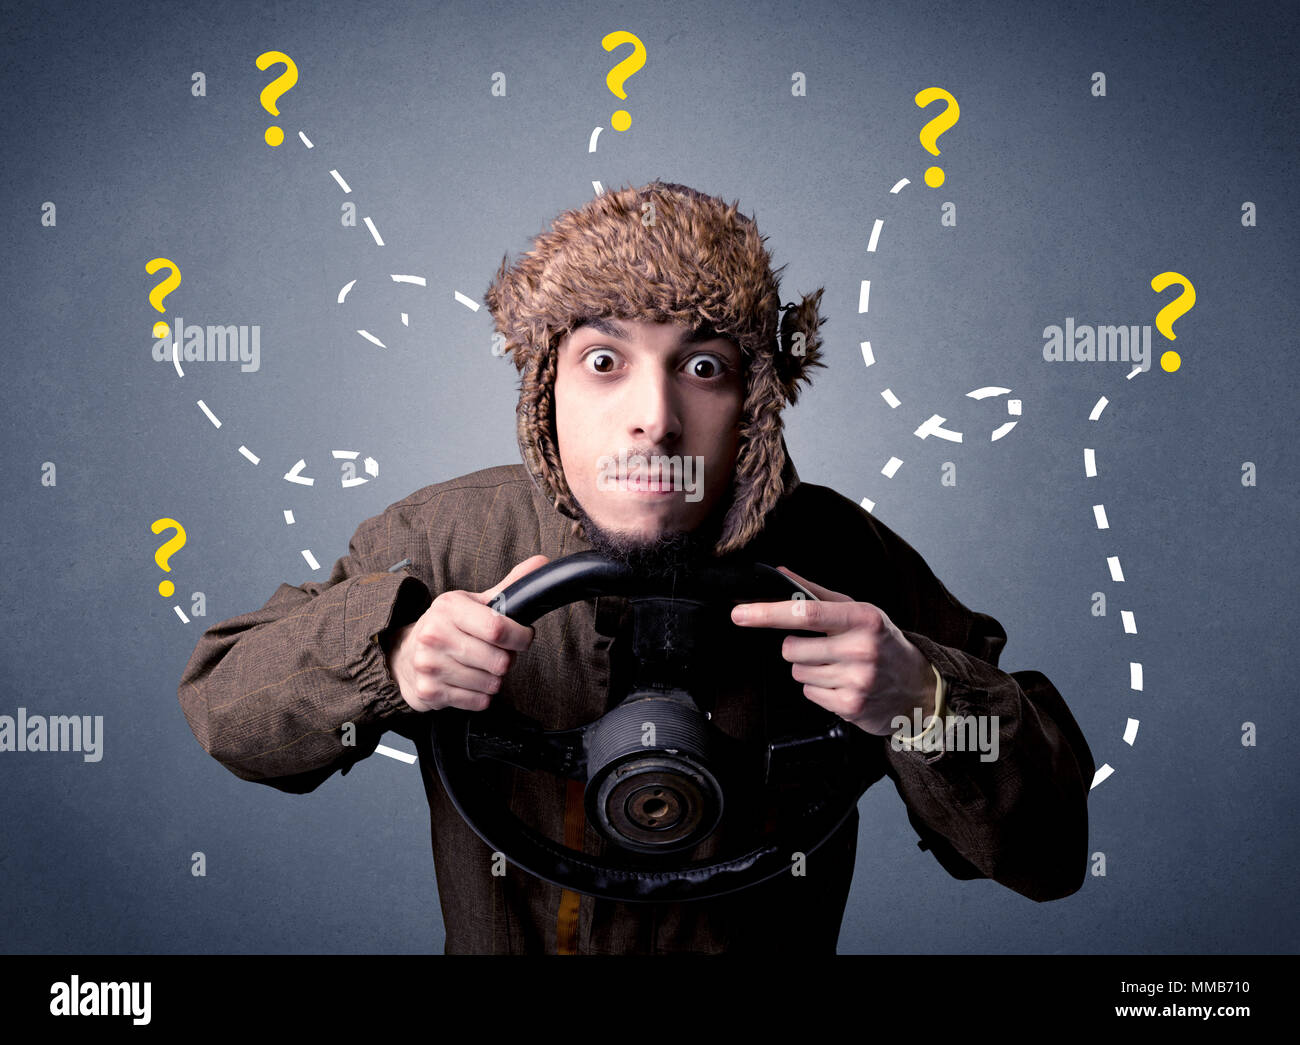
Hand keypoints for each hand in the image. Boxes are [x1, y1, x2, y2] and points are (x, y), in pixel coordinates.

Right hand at [385, 555, 549, 711]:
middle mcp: (434, 635)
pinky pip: (478, 702)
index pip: (498, 630)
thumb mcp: (473, 602)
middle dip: (507, 659)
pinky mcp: (429, 692)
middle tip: (495, 652)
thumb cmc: (447, 627)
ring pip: (491, 684)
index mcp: (448, 608)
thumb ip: (509, 586)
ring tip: (479, 665)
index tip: (524, 637)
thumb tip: (541, 563)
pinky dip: (481, 695)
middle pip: (499, 661)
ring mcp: (430, 665)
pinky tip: (468, 681)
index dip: (521, 637)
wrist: (404, 655)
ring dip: (494, 678)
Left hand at [730, 565, 935, 735]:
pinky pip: (808, 694)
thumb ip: (817, 593)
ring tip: (837, 666)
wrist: (919, 686)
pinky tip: (841, 683)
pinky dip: (819, 689)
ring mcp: (857, 681)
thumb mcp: (859, 610)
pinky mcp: (850, 707)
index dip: (767, 613)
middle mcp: (861, 649)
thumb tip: (779, 574)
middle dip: (798, 648)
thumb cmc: (882, 641)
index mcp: (863, 618)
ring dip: (809, 668)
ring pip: (797, 672)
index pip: (806, 613)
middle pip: (792, 648)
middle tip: (824, 648)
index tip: (740, 613)